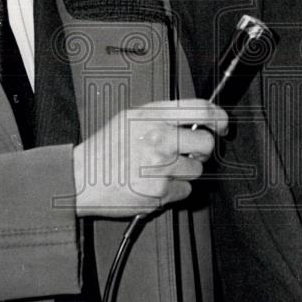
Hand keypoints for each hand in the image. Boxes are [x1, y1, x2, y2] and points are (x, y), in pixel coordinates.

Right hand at [73, 99, 227, 217]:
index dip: (218, 118)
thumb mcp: (129, 117)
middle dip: (201, 151)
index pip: (200, 110)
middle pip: (206, 143)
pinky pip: (184, 190)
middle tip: (187, 154)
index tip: (221, 125)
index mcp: (152, 115)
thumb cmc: (104, 149)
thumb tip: (193, 118)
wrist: (80, 178)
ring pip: (196, 170)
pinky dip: (173, 190)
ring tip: (159, 170)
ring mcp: (160, 165)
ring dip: (183, 173)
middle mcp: (159, 138)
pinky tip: (153, 184)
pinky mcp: (159, 191)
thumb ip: (161, 115)